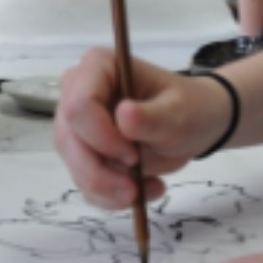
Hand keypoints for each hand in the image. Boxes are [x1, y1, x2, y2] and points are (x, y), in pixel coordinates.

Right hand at [54, 49, 236, 208]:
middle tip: (136, 188)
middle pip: (68, 139)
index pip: (79, 106)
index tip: (133, 156)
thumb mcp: (180, 114)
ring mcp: (76, 123)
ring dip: (109, 188)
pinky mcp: (81, 151)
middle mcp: (78, 91)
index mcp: (99, 66)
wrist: (193, 126)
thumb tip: (124, 115)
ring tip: (148, 189)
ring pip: (74, 165)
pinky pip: (84, 182)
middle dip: (101, 173)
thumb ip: (153, 117)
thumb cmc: (188, 108)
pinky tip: (142, 190)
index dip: (101, 137)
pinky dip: (111, 196)